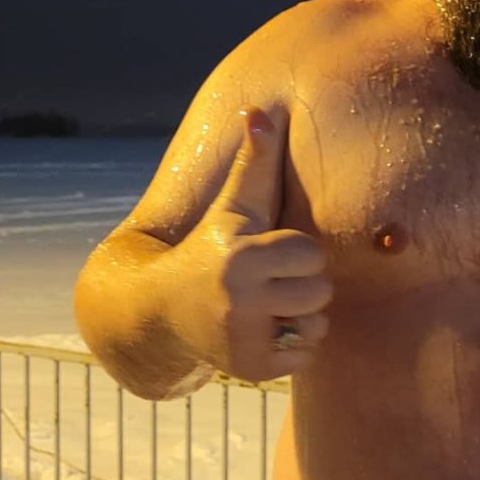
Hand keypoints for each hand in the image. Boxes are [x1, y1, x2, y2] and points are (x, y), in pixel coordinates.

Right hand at [177, 106, 330, 382]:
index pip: (311, 253)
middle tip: (268, 284)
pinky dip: (290, 350)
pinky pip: (304, 358)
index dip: (296, 253)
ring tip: (268, 309)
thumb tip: (260, 111)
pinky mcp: (248, 368)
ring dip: (300, 319)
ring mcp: (242, 337)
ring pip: (316, 327)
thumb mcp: (233, 206)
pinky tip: (262, 334)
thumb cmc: (212, 247)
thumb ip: (254, 161)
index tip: (268, 254)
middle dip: (301, 287)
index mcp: (240, 254)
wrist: (160, 309)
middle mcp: (239, 298)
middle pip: (319, 292)